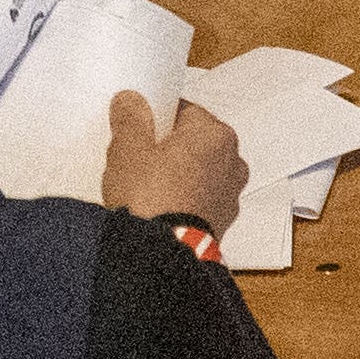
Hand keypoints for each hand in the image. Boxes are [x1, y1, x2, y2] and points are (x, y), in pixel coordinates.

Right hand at [101, 91, 247, 234]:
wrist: (162, 255)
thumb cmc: (153, 200)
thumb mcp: (128, 149)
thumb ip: (131, 118)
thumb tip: (131, 103)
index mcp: (215, 133)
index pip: (184, 110)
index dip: (156, 119)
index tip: (140, 129)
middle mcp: (231, 161)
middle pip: (194, 142)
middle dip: (169, 148)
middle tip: (139, 158)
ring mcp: (229, 194)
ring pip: (199, 172)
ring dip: (178, 176)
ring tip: (146, 188)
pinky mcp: (222, 222)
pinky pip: (201, 200)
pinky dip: (185, 201)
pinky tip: (159, 208)